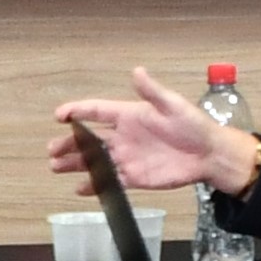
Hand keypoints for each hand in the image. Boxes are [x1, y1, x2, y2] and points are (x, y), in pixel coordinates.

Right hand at [48, 67, 256, 197]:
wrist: (209, 154)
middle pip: (89, 140)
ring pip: (95, 162)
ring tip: (56, 167)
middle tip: (51, 150)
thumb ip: (152, 91)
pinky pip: (110, 182)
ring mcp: (127, 158)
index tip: (60, 116)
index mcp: (129, 115)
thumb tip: (137, 71)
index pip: (97, 111)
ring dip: (75, 164)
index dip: (78, 111)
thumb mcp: (173, 105)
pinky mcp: (135, 177)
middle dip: (69, 144)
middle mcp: (123, 136)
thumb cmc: (193, 126)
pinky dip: (95, 186)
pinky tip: (79, 189)